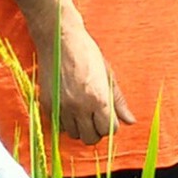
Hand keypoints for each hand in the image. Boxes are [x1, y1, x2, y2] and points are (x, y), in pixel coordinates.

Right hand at [39, 20, 134, 144]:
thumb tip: (130, 121)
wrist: (60, 40)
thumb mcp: (108, 75)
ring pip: (73, 134)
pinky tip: (69, 108)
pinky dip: (64, 122)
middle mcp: (79, 107)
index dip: (110, 125)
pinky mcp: (47, 104)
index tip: (108, 117)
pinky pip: (58, 126)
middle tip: (96, 118)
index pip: (108, 130)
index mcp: (98, 99)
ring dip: (79, 127)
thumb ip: (119, 101)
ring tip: (82, 112)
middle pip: (90, 138)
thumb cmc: (87, 54)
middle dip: (96, 131)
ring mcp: (61, 107)